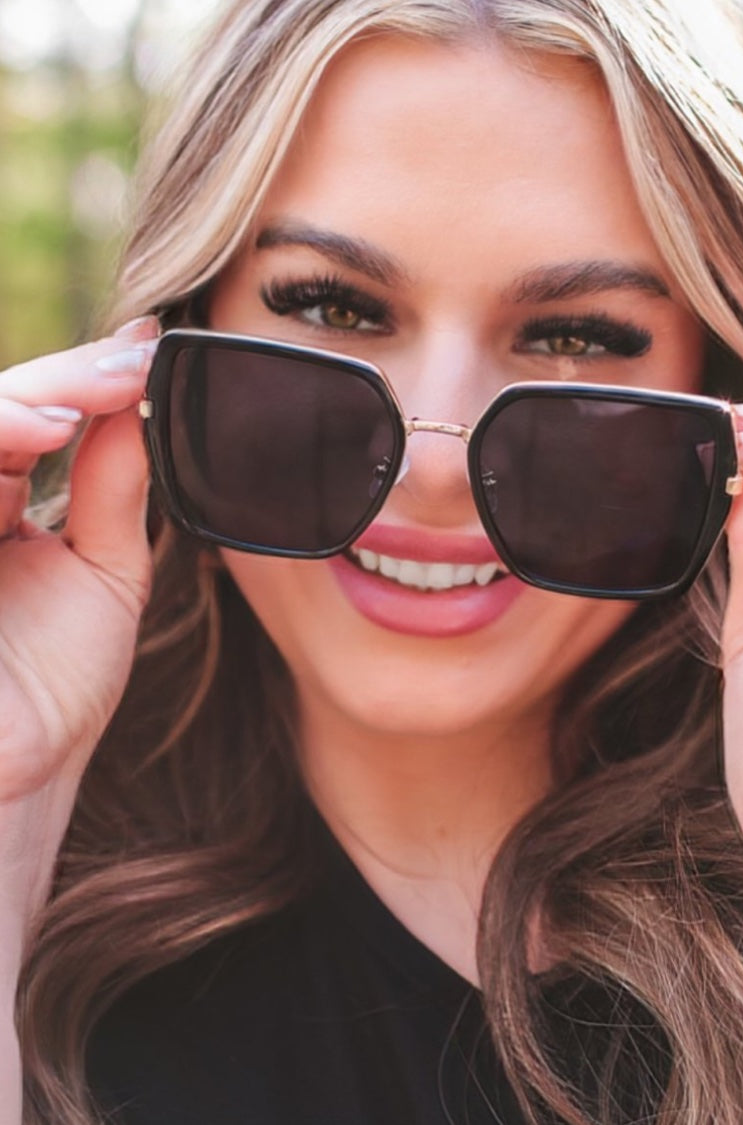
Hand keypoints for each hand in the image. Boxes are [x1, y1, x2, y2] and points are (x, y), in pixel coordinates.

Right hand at [0, 318, 156, 960]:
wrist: (23, 770)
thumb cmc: (58, 681)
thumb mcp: (103, 570)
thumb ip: (112, 488)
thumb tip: (139, 403)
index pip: (29, 416)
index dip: (84, 379)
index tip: (152, 351)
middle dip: (62, 379)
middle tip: (131, 366)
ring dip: (19, 403)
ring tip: (83, 410)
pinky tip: (42, 436)